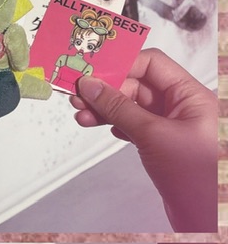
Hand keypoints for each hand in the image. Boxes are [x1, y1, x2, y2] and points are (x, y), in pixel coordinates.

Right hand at [70, 48, 216, 232]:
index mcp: (190, 95)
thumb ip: (119, 107)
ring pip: (131, 104)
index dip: (120, 64)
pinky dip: (113, 122)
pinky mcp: (162, 144)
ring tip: (81, 114)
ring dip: (104, 107)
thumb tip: (90, 85)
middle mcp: (182, 106)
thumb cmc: (196, 178)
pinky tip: (98, 125)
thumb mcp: (153, 135)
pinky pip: (133, 123)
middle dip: (106, 89)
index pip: (150, 63)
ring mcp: (172, 126)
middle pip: (137, 83)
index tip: (91, 70)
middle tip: (78, 94)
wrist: (208, 223)